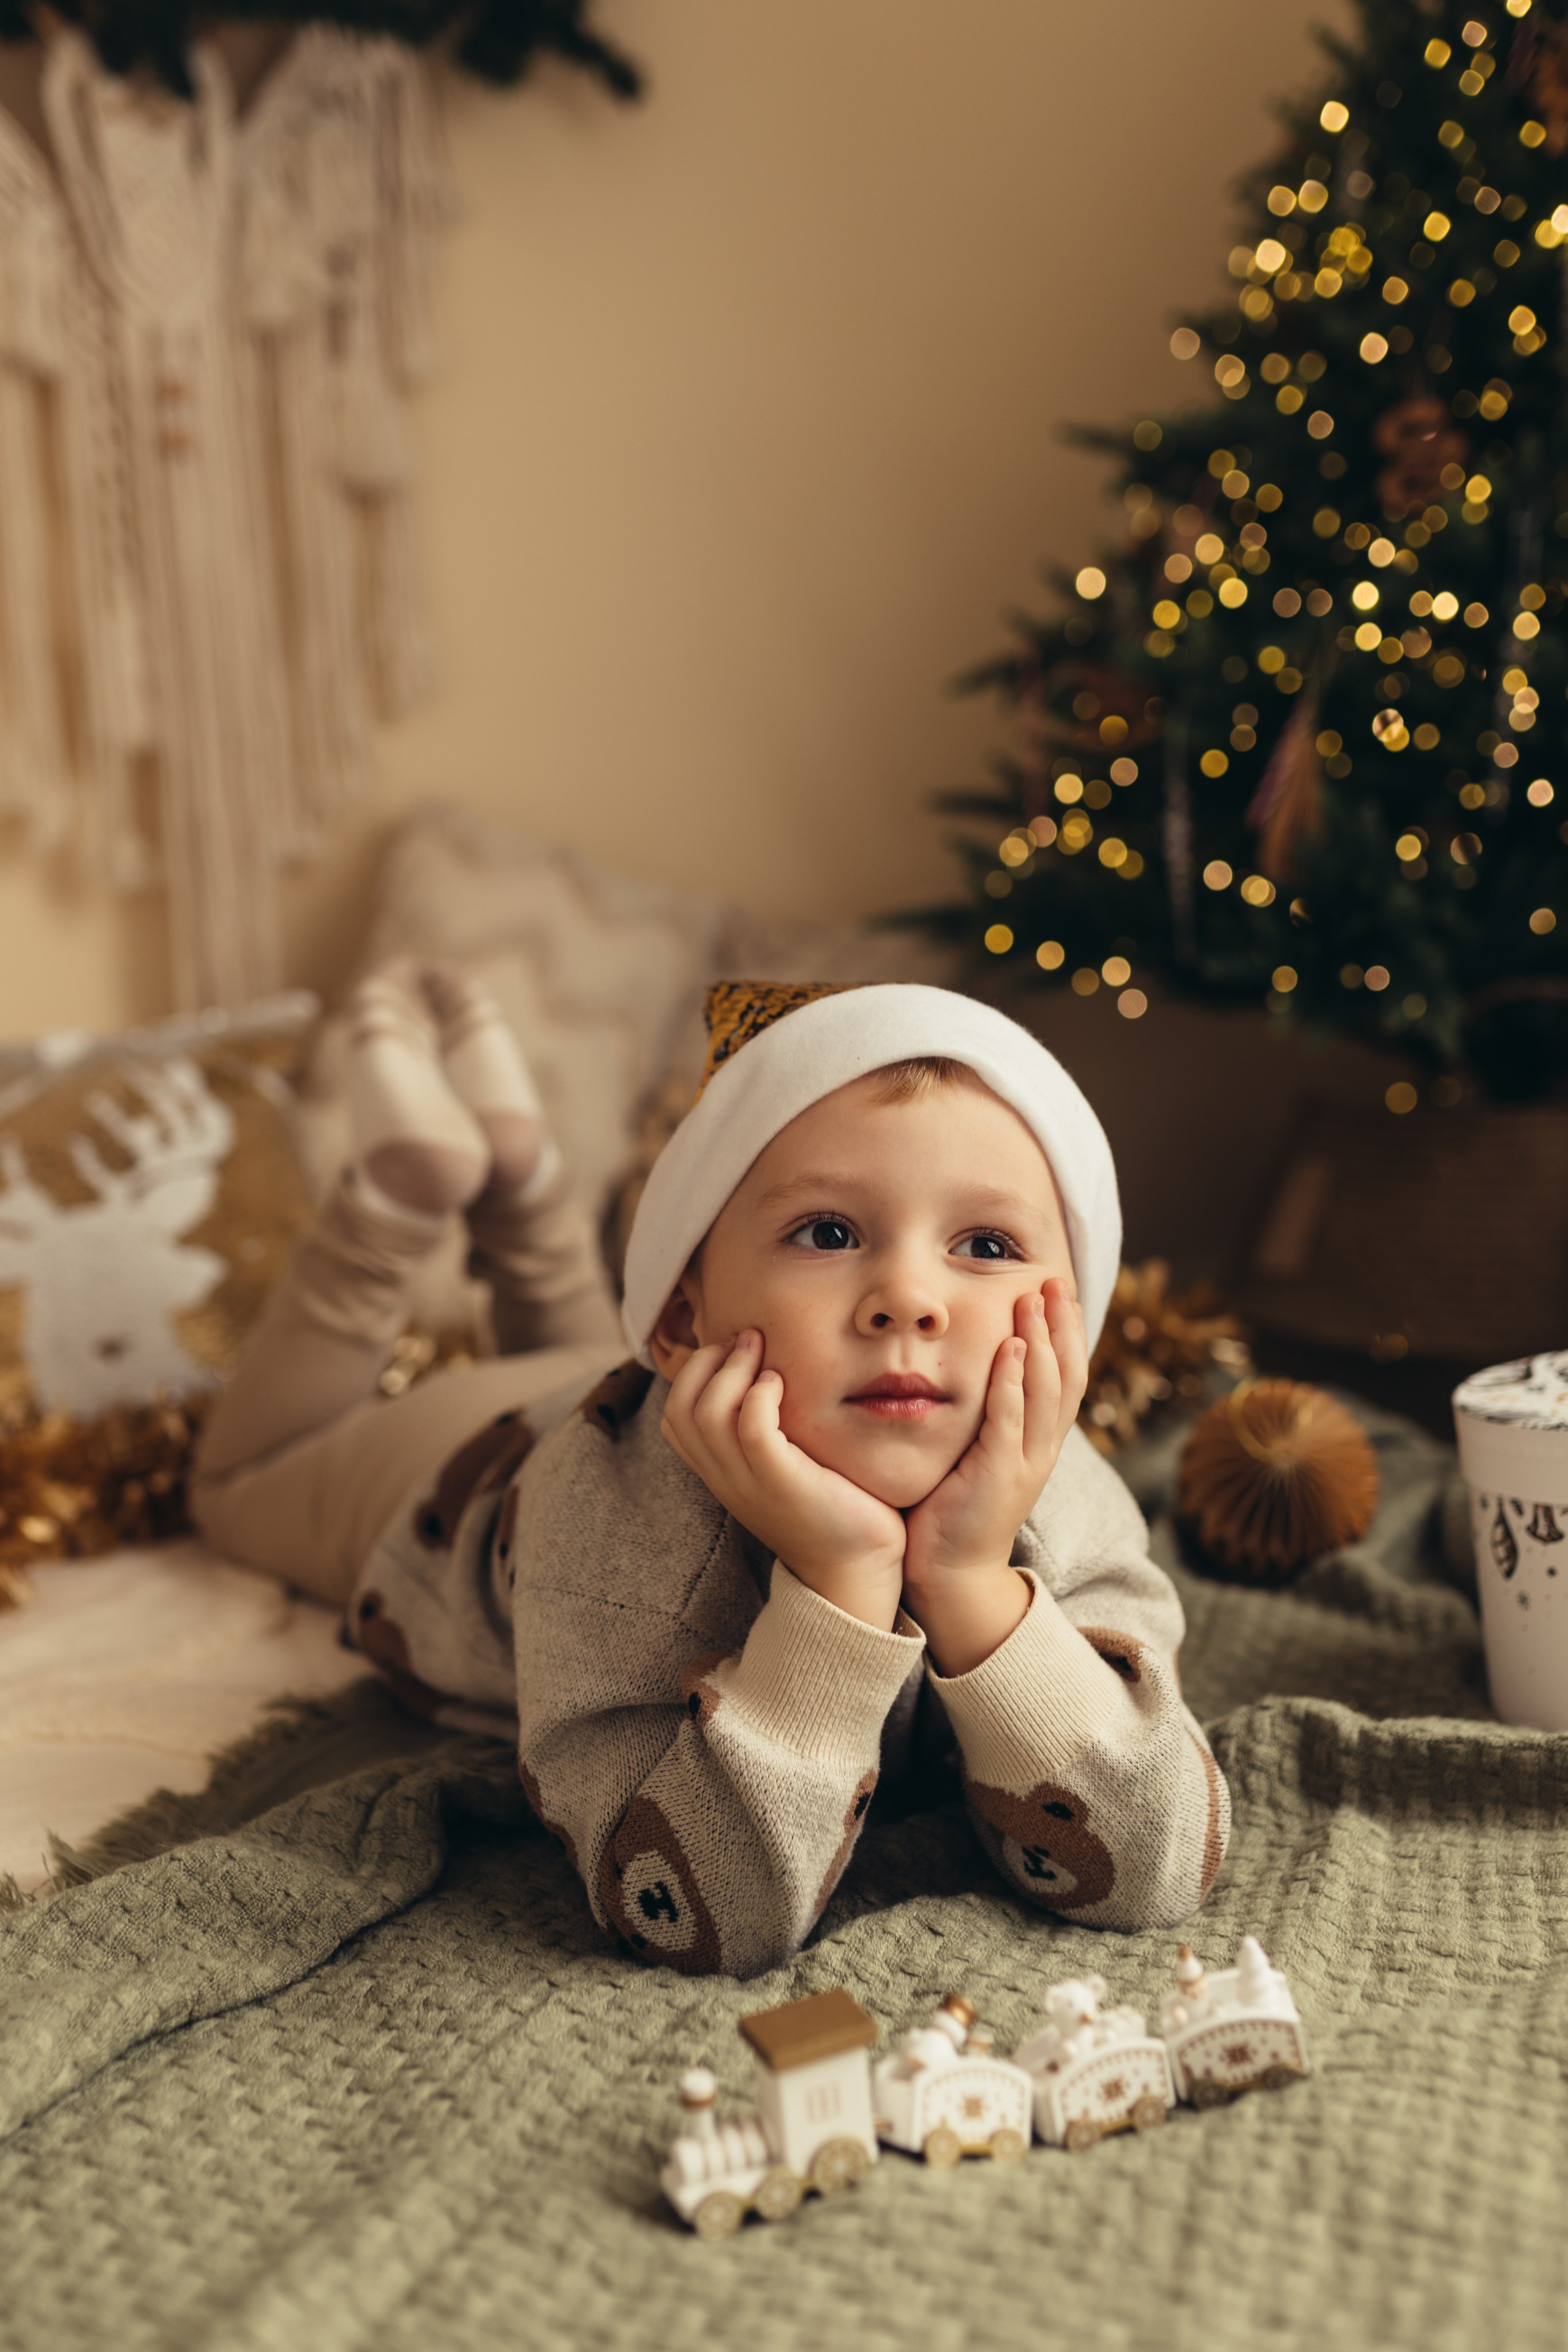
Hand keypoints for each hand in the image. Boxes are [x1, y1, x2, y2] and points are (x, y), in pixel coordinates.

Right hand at [661, 1330, 907, 1628]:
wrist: (858, 1567)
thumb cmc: (832, 1505)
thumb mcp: (786, 1465)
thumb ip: (767, 1432)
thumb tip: (769, 1374)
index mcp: (721, 1473)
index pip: (674, 1417)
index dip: (692, 1374)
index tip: (733, 1350)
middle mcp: (726, 1478)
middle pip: (680, 1409)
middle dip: (707, 1361)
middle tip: (747, 1339)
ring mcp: (749, 1483)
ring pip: (707, 1413)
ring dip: (731, 1369)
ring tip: (762, 1350)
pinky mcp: (783, 1484)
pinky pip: (751, 1429)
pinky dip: (759, 1395)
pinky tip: (780, 1383)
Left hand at [901, 1278, 1086, 1673]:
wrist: (950, 1576)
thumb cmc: (952, 1510)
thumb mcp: (977, 1453)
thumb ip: (986, 1416)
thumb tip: (980, 1369)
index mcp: (1038, 1443)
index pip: (1065, 1378)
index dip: (1067, 1333)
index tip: (1059, 1291)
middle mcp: (1041, 1451)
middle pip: (1067, 1378)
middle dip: (1063, 1326)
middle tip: (1054, 1280)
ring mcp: (1024, 1465)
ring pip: (1047, 1394)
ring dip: (1043, 1343)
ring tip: (1036, 1300)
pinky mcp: (997, 1478)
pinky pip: (1011, 1423)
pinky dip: (1015, 1385)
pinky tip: (1013, 1351)